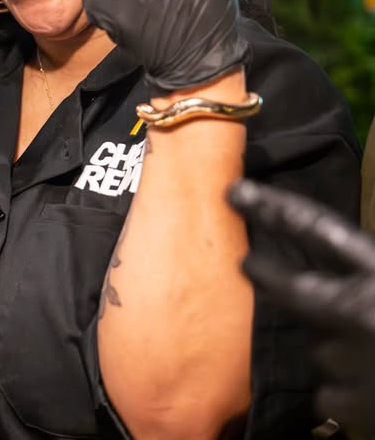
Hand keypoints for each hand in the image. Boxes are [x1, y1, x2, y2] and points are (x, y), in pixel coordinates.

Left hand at [228, 179, 374, 434]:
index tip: (237, 193)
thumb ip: (369, 264)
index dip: (275, 209)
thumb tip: (335, 248)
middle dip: (265, 272)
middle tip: (246, 262)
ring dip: (338, 348)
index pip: (319, 231)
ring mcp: (348, 360)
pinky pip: (330, 392)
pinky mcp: (346, 404)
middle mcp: (360, 312)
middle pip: (291, 287)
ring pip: (320, 346)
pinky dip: (347, 393)